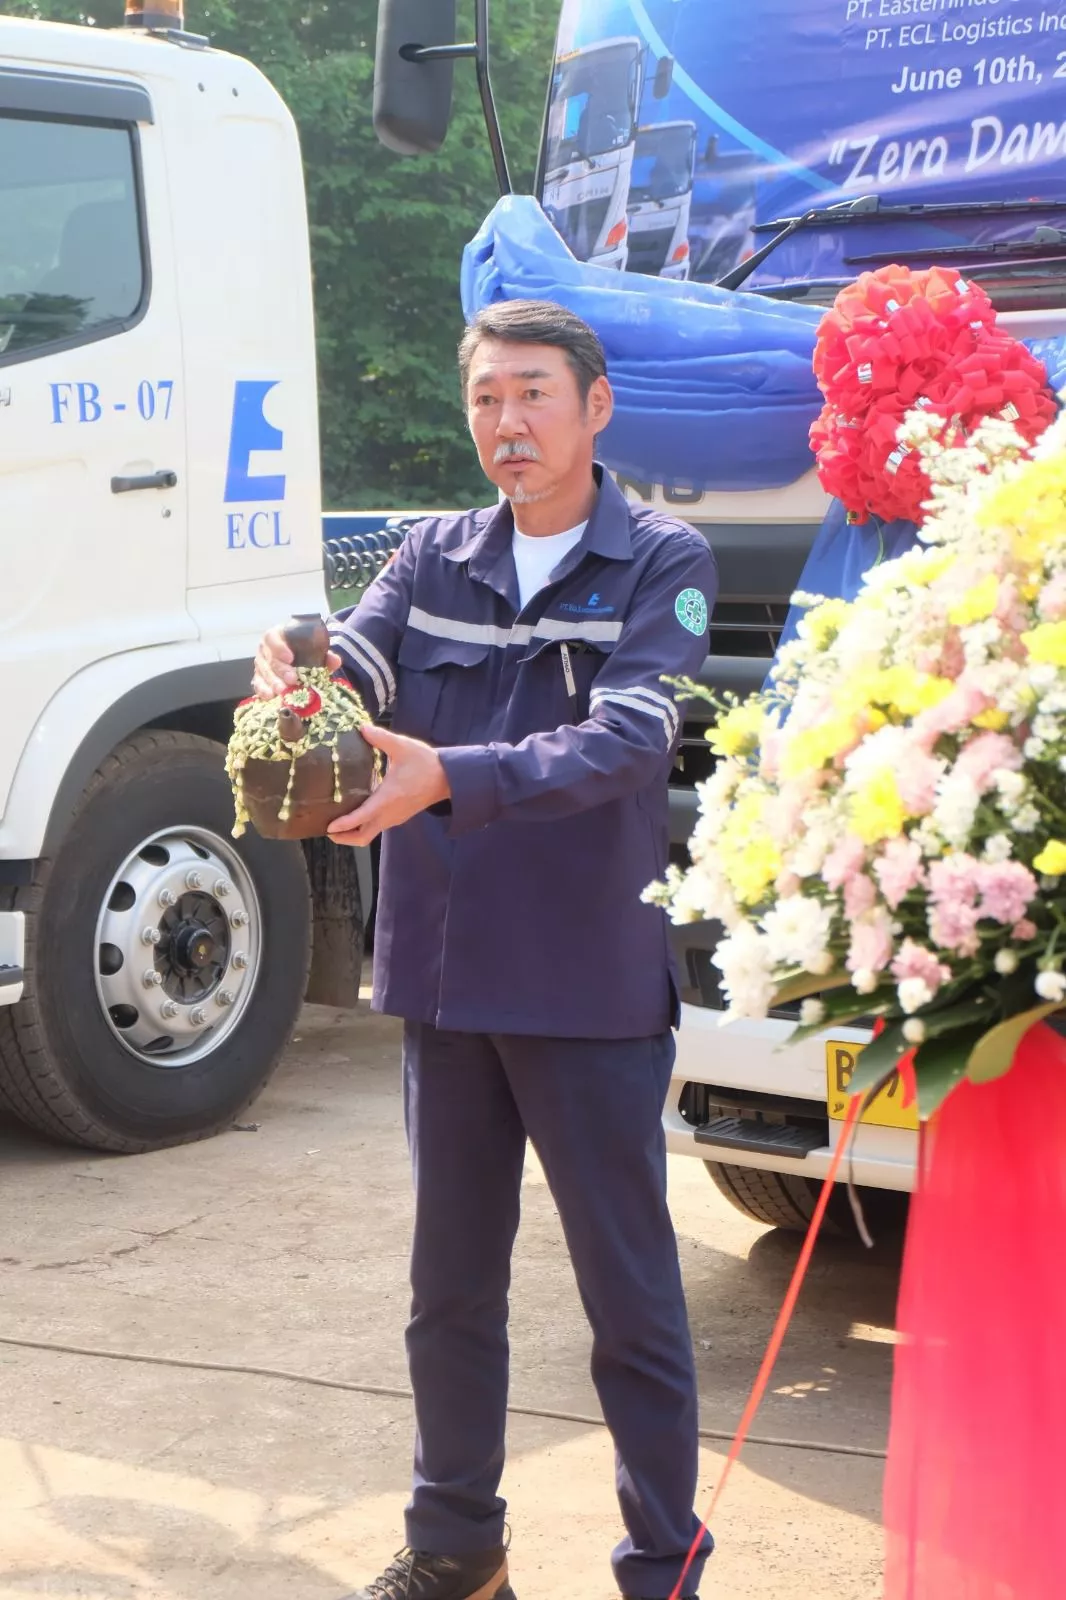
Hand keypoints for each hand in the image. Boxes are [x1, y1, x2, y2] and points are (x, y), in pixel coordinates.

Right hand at [252, 627, 340, 698]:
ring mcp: (261, 663)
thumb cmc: (305, 650)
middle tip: (292, 679)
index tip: (290, 657)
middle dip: (281, 670)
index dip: (279, 647)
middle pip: (270, 659)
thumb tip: (335, 661)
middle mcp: (266, 649)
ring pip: (263, 672)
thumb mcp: (315, 649)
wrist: (298, 656)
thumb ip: (324, 654)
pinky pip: (258, 683)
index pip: (272, 638)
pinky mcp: (259, 677)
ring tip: (283, 691)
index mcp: (277, 636)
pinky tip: (270, 696)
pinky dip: (263, 690)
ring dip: (273, 682)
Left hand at [327, 725, 450, 846]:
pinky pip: (377, 827)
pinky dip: (363, 826)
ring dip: (352, 833)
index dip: (344, 824)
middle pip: (363, 837)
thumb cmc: (425, 763)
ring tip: (336, 823)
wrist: (448, 778)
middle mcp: (389, 814)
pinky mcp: (398, 817)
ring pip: (370, 834)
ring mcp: (395, 818)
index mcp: (388, 799)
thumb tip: (362, 727)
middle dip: (344, 837)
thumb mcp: (403, 746)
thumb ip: (381, 737)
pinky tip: (356, 814)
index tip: (329, 826)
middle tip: (327, 829)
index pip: (362, 817)